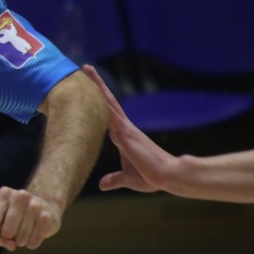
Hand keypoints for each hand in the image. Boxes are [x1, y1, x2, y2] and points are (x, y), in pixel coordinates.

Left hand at [0, 186, 62, 250]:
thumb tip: (12, 245)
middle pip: (6, 231)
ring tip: (26, 230)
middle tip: (15, 230)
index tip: (1, 226)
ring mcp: (36, 206)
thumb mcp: (1, 222)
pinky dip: (31, 243)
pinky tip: (35, 232)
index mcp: (5, 193)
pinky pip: (33, 243)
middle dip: (9, 237)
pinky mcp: (47, 218)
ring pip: (20, 240)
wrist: (46, 207)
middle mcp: (21, 196)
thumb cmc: (16, 217)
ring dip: (21, 241)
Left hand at [80, 65, 173, 192]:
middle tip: (86, 69)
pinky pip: (109, 109)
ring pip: (106, 101)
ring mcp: (124, 127)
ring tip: (86, 68)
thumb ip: (114, 179)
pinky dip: (101, 96)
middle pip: (106, 103)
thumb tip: (102, 185)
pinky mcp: (125, 131)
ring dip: (96, 85)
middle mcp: (123, 128)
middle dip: (96, 87)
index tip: (88, 95)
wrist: (167, 175)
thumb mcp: (127, 178)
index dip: (98, 105)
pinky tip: (92, 84)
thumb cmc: (151, 177)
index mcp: (123, 137)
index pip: (106, 117)